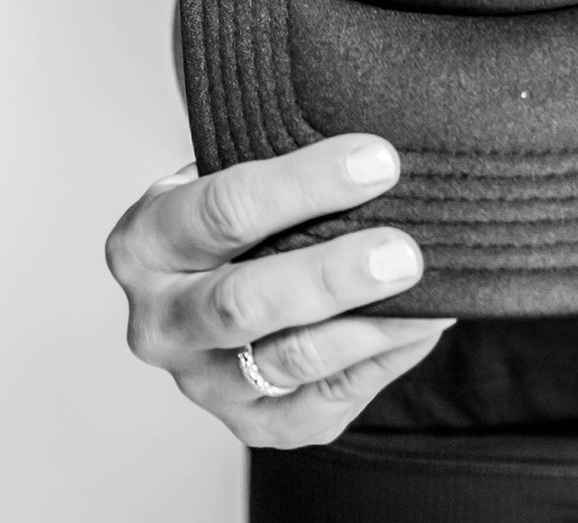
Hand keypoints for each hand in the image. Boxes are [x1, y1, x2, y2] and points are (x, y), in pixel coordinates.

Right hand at [105, 135, 452, 446]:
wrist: (229, 265)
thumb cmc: (252, 202)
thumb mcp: (247, 162)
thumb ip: (291, 154)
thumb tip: (385, 155)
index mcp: (147, 242)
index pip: (222, 210)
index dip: (306, 185)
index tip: (381, 162)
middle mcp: (159, 321)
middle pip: (242, 304)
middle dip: (332, 277)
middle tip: (404, 254)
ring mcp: (200, 381)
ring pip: (286, 363)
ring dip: (369, 328)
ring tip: (430, 295)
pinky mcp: (248, 423)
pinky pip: (317, 407)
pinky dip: (378, 365)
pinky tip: (420, 327)